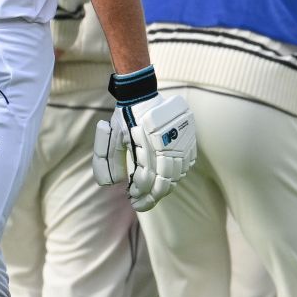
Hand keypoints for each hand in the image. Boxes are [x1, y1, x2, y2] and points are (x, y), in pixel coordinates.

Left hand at [92, 67, 196, 208]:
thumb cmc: (124, 116)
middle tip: (140, 204)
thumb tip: (113, 184)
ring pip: (177, 173)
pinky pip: (187, 162)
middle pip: (165, 180)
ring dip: (165, 187)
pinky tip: (166, 179)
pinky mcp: (188, 135)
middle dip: (152, 197)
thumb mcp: (111, 136)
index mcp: (145, 140)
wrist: (141, 92)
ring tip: (152, 193)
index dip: (140, 192)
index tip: (132, 198)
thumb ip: (108, 160)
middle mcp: (166, 140)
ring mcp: (180, 137)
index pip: (147, 177)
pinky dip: (178, 174)